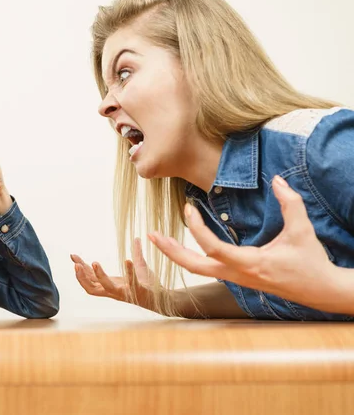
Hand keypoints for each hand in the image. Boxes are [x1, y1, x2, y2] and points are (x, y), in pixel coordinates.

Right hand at [71, 238, 161, 309]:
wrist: (164, 298)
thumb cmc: (149, 284)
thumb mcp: (138, 265)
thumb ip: (136, 253)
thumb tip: (136, 238)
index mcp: (111, 285)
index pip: (90, 279)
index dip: (80, 269)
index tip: (73, 256)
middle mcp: (115, 291)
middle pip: (91, 288)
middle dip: (82, 277)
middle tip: (75, 265)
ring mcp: (126, 293)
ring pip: (106, 288)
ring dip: (99, 276)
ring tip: (95, 263)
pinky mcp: (138, 292)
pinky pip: (132, 282)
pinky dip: (129, 272)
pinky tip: (127, 260)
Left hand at [149, 175, 340, 312]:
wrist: (320, 291)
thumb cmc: (310, 263)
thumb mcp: (303, 231)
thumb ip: (291, 203)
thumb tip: (278, 179)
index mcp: (250, 264)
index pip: (213, 248)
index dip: (196, 229)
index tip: (188, 208)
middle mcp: (236, 275)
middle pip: (193, 266)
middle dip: (170, 250)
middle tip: (150, 235)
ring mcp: (234, 279)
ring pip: (197, 270)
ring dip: (176, 253)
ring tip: (158, 238)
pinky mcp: (235, 278)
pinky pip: (205, 268)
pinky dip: (189, 256)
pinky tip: (182, 244)